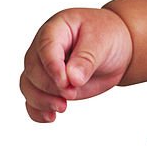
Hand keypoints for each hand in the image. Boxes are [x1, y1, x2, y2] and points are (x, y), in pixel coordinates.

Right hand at [20, 7, 132, 122]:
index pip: (46, 47)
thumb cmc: (108, 36)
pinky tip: (49, 117)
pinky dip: (37, 110)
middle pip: (33, 69)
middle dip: (49, 86)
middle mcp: (44, 47)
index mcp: (57, 28)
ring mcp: (44, 67)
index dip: (52, 66)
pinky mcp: (48, 85)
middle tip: (71, 93)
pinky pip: (32, 99)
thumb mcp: (103, 42)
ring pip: (28, 86)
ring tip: (62, 107)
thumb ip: (87, 59)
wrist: (118, 47)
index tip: (65, 82)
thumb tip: (72, 80)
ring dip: (41, 100)